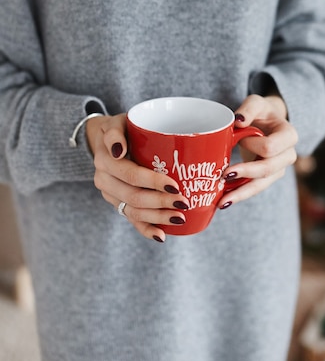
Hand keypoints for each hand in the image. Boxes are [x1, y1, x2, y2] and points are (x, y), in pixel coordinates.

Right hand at [86, 114, 189, 242]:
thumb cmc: (120, 128)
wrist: (104, 140)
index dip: (153, 182)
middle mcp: (105, 181)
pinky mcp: (117, 204)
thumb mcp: (116, 123)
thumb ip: (115, 134)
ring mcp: (111, 195)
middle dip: (161, 202)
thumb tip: (119, 150)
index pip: (131, 175)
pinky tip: (161, 236)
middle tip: (184, 202)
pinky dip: (146, 230)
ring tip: (180, 218)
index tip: (175, 184)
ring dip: (158, 217)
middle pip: (134, 197)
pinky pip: (131, 220)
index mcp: (105, 161)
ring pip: (134, 211)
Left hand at [217, 94, 297, 209]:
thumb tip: (238, 121)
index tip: (240, 136)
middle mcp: (288, 155)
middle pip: (267, 169)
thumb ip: (248, 108)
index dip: (253, 144)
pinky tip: (224, 201)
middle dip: (246, 173)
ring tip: (222, 201)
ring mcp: (279, 169)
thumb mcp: (256, 103)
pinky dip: (239, 194)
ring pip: (261, 185)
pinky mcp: (267, 178)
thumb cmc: (261, 112)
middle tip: (223, 174)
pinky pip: (254, 189)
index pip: (270, 147)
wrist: (266, 122)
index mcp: (289, 135)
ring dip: (241, 193)